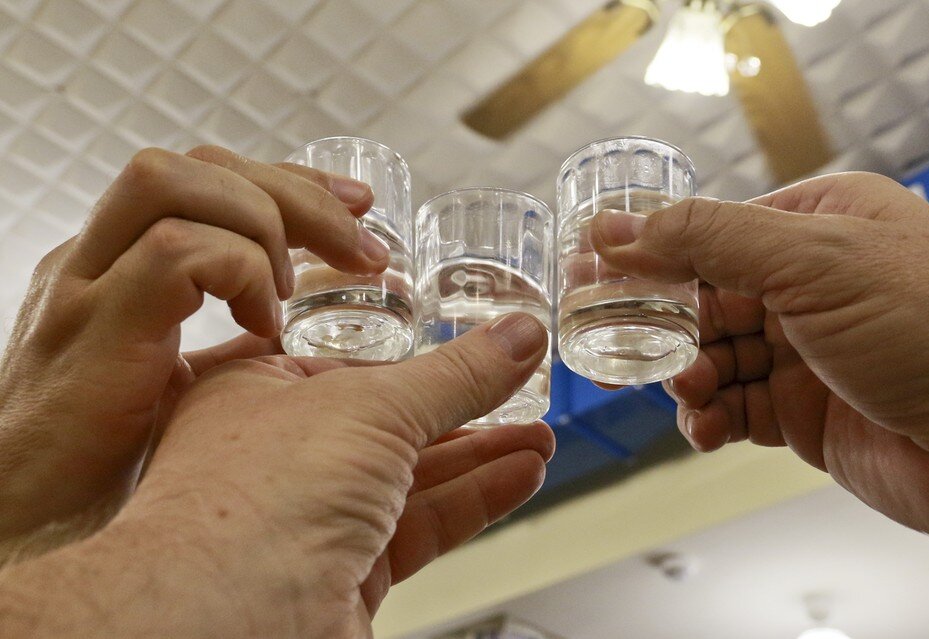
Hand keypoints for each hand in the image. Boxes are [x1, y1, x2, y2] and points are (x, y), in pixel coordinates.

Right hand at [0, 145, 387, 549]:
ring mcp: (86, 288)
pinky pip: (175, 254)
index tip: (359, 208)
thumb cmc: (106, 468)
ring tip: (291, 296)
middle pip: (198, 166)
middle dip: (297, 192)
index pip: (207, 178)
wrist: (21, 529)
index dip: (290, 181)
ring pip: (175, 183)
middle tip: (364, 247)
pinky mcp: (92, 331)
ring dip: (264, 226)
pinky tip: (261, 330)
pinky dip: (238, 276)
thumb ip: (227, 349)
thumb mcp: (178, 388)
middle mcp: (94, 259)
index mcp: (115, 264)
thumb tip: (304, 338)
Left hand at [0, 314, 552, 636]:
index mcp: (256, 392)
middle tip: (523, 395)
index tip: (475, 350)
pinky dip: (473, 501)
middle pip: (390, 423)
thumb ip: (456, 375)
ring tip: (540, 439)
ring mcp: (310, 520)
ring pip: (410, 479)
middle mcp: (279, 456)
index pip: (353, 364)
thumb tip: (518, 337)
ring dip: (480, 458)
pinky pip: (419, 527)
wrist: (228, 622)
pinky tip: (518, 476)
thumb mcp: (374, 407)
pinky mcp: (343, 576)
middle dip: (465, 411)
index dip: (419, 358)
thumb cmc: (254, 500)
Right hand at [591, 172, 928, 542]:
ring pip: (711, 357)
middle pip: (703, 299)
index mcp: (818, 223)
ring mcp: (806, 351)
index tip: (595, 278)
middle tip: (619, 345)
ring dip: (687, 376)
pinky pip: (733, 410)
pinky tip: (705, 426)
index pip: (710, 233)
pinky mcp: (805, 413)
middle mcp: (809, 284)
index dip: (650, 257)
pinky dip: (709, 419)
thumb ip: (705, 239)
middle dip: (665, 326)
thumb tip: (613, 229)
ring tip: (689, 390)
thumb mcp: (811, 258)